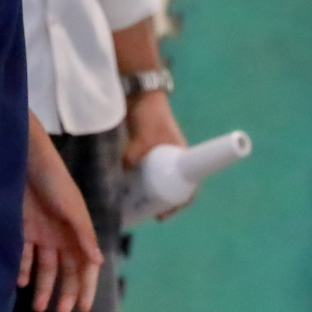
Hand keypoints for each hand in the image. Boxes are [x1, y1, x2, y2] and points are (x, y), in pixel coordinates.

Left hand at [18, 135, 102, 311]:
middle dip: (65, 292)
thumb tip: (98, 262)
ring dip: (43, 287)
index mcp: (78, 230)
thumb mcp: (71, 207)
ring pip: (45, 267)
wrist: (24, 157)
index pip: (86, 265)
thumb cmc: (53, 179)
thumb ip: (83, 234)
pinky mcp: (22, 228)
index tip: (81, 309)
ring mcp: (42, 232)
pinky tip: (20, 282)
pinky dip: (22, 269)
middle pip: (66, 270)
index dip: (86, 287)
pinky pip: (23, 255)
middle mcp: (61, 235)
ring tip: (38, 307)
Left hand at [123, 91, 188, 218]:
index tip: (164, 215)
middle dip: (162, 204)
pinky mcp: (147, 153)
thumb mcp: (145, 137)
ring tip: (136, 207)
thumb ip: (133, 153)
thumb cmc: (151, 116)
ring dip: (150, 194)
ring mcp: (160, 157)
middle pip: (173, 188)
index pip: (189, 186)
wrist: (141, 95)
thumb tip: (122, 172)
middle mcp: (174, 160)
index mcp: (182, 157)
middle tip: (148, 214)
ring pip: (159, 182)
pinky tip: (126, 190)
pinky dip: (139, 183)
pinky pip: (146, 173)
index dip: (180, 203)